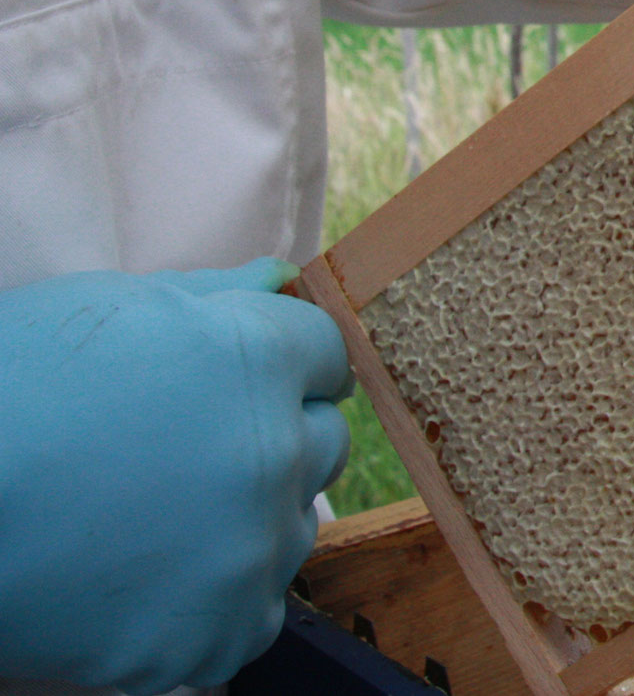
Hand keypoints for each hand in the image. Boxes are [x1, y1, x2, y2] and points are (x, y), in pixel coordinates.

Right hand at [0, 259, 351, 692]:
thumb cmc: (3, 390)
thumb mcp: (99, 309)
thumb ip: (210, 295)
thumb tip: (280, 279)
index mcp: (254, 361)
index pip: (324, 354)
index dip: (278, 364)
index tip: (231, 384)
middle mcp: (272, 453)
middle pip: (322, 441)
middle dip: (272, 438)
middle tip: (184, 452)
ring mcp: (249, 551)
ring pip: (295, 527)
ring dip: (251, 520)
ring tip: (157, 517)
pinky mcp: (216, 633)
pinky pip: (254, 614)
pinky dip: (214, 602)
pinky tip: (149, 580)